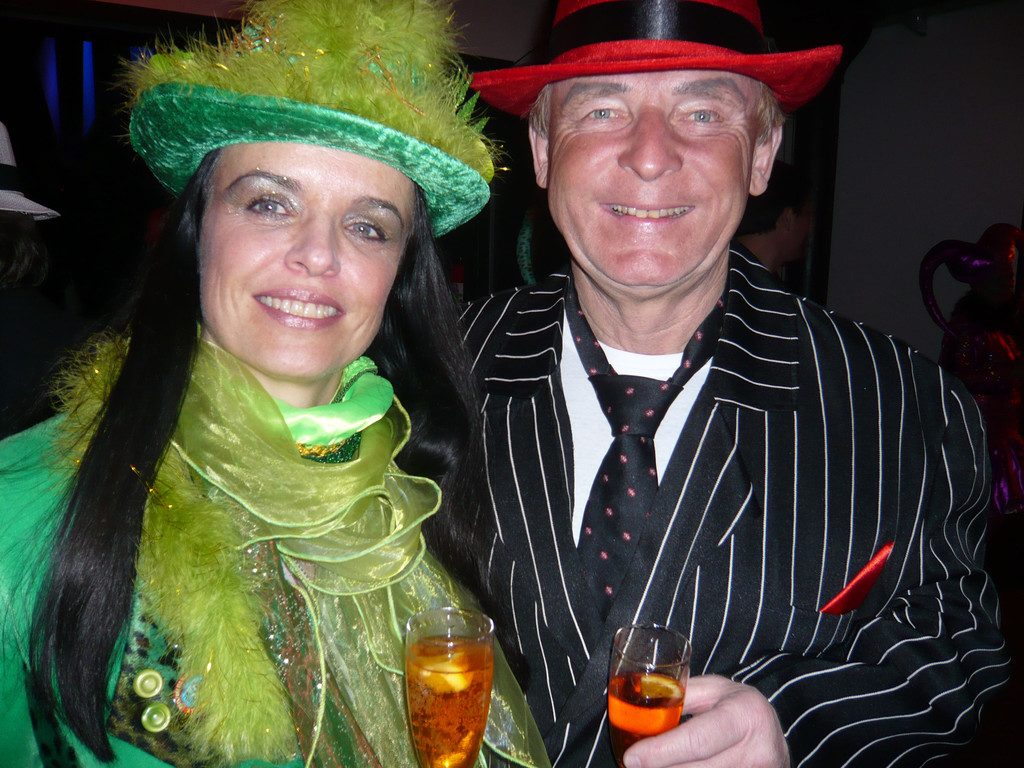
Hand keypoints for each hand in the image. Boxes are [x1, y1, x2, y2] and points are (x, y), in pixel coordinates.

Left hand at [621, 675, 789, 767]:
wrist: (773, 736)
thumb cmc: (738, 707)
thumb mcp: (714, 691)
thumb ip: (681, 696)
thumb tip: (640, 706)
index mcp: (745, 715)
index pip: (697, 741)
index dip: (661, 752)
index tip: (632, 757)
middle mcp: (758, 750)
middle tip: (635, 764)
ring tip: (655, 765)